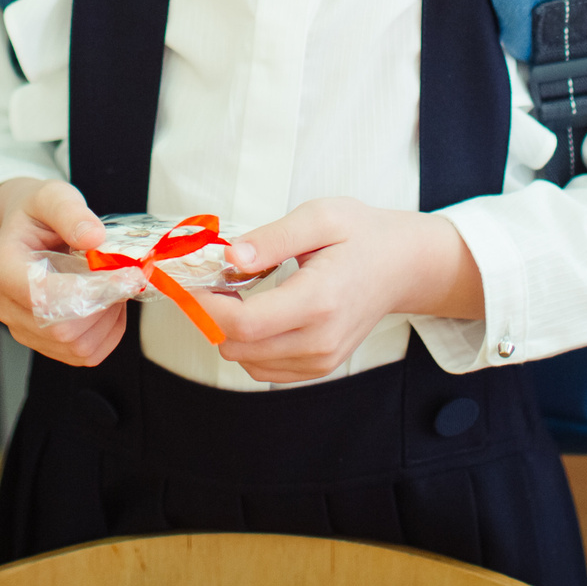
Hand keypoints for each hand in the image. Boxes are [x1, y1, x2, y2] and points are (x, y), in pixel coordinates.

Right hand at [0, 177, 122, 365]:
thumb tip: (93, 238)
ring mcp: (24, 329)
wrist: (26, 232)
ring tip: (113, 286)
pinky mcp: (44, 343)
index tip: (128, 275)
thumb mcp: (52, 197)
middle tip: (124, 276)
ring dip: (109, 320)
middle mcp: (7, 306)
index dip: (92, 291)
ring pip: (78, 347)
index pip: (45, 296)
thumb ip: (70, 213)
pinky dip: (108, 333)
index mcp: (3, 268)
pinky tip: (109, 305)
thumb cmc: (38, 215)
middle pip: (63, 329)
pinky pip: (85, 355)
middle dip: (105, 306)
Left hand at [203, 198, 481, 384]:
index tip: (182, 280)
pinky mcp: (318, 368)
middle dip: (211, 313)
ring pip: (245, 360)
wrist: (404, 266)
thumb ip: (273, 239)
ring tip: (238, 292)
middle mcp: (320, 340)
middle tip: (210, 277)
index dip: (202, 304)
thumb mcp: (321, 217)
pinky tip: (258, 311)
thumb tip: (230, 257)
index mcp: (318, 301)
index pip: (242, 323)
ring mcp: (321, 360)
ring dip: (229, 330)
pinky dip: (248, 343)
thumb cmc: (363, 235)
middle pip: (237, 346)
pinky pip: (263, 368)